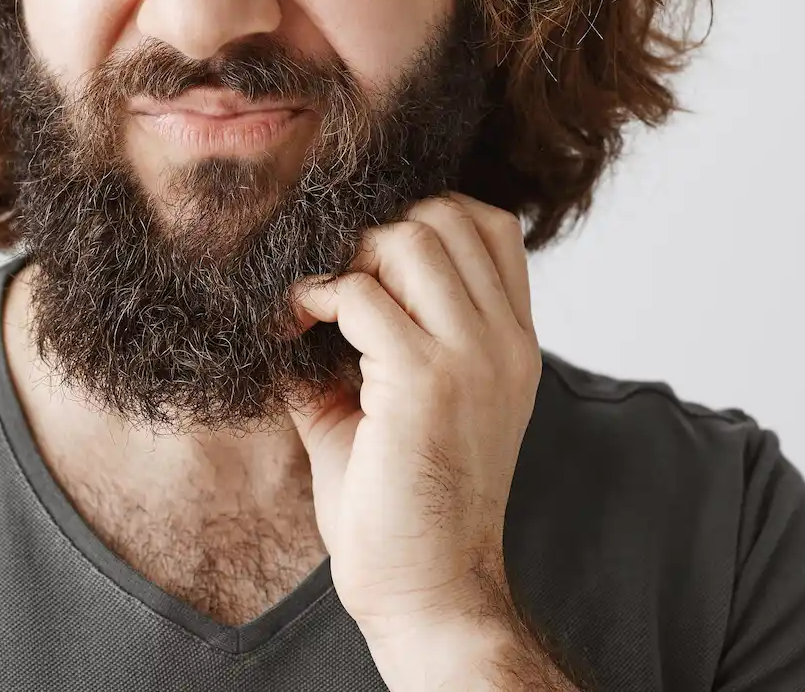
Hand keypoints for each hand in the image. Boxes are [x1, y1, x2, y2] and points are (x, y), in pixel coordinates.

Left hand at [288, 192, 545, 680]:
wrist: (425, 590)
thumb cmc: (402, 505)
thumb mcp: (396, 400)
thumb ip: (371, 333)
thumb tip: (303, 280)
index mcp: (513, 344)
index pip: (490, 224)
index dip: (422, 220)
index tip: (366, 266)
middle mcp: (505, 342)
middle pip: (449, 215)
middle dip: (378, 231)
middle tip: (334, 286)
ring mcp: (472, 357)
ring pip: (410, 237)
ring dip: (349, 258)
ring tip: (315, 307)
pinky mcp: (423, 380)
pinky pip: (358, 293)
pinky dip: (313, 297)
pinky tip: (291, 328)